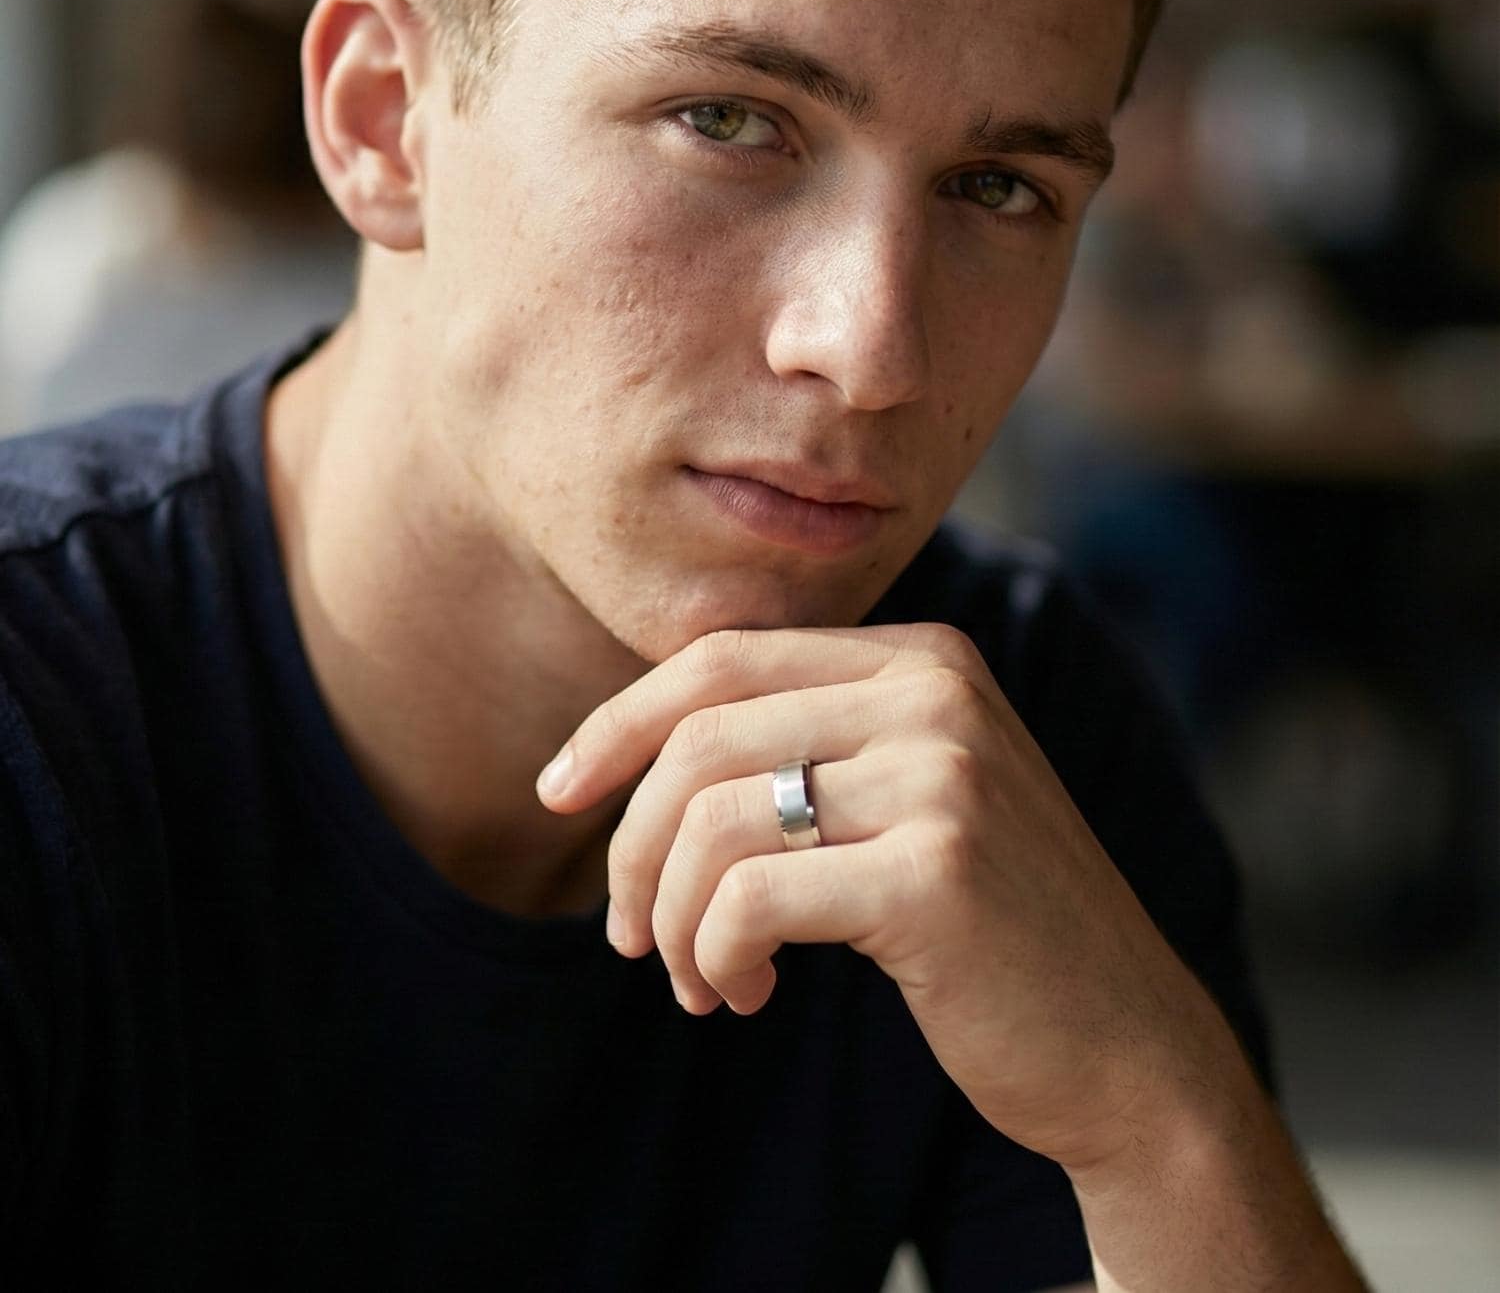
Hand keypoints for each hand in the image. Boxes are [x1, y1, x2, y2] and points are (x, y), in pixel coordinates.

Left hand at [536, 623, 1239, 1171]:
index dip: (619, 722)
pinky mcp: (936, 870)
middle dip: (631, 842)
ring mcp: (944, 774)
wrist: (1125, 1044)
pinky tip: (743, 992)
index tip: (557, 791)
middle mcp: (936, 692)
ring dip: (671, 916)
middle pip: (701, 736)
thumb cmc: (984, 927)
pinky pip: (749, 897)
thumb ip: (804, 747)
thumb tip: (628, 751)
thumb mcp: (903, 801)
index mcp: (923, 658)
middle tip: (626, 932)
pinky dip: (715, 954)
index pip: (721, 658)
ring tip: (697, 979)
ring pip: (714, 818)